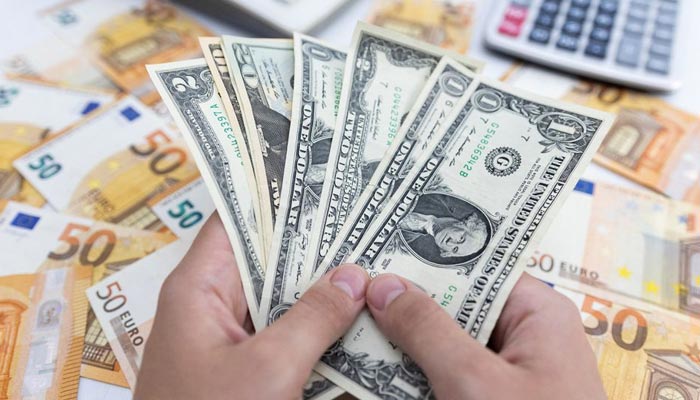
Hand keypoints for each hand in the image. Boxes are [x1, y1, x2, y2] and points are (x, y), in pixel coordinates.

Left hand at [134, 214, 369, 398]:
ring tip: (372, 259)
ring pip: (278, 296)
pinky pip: (282, 332)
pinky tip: (354, 315)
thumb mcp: (269, 369)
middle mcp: (211, 304)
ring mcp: (228, 338)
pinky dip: (314, 323)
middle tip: (368, 220)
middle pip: (263, 258)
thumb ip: (314, 318)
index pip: (237, 221)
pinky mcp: (244, 368)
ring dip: (318, 285)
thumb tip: (354, 275)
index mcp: (199, 288)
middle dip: (313, 243)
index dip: (277, 197)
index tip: (325, 181)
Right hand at [366, 273, 605, 399]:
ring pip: (450, 344)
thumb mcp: (474, 383)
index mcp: (538, 313)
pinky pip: (454, 376)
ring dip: (409, 344)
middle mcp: (527, 335)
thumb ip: (427, 330)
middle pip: (458, 306)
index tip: (374, 256)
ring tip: (357, 332)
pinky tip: (384, 373)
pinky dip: (423, 374)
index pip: (475, 268)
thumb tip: (384, 287)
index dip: (425, 262)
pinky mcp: (497, 398)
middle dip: (409, 306)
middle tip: (354, 298)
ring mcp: (512, 372)